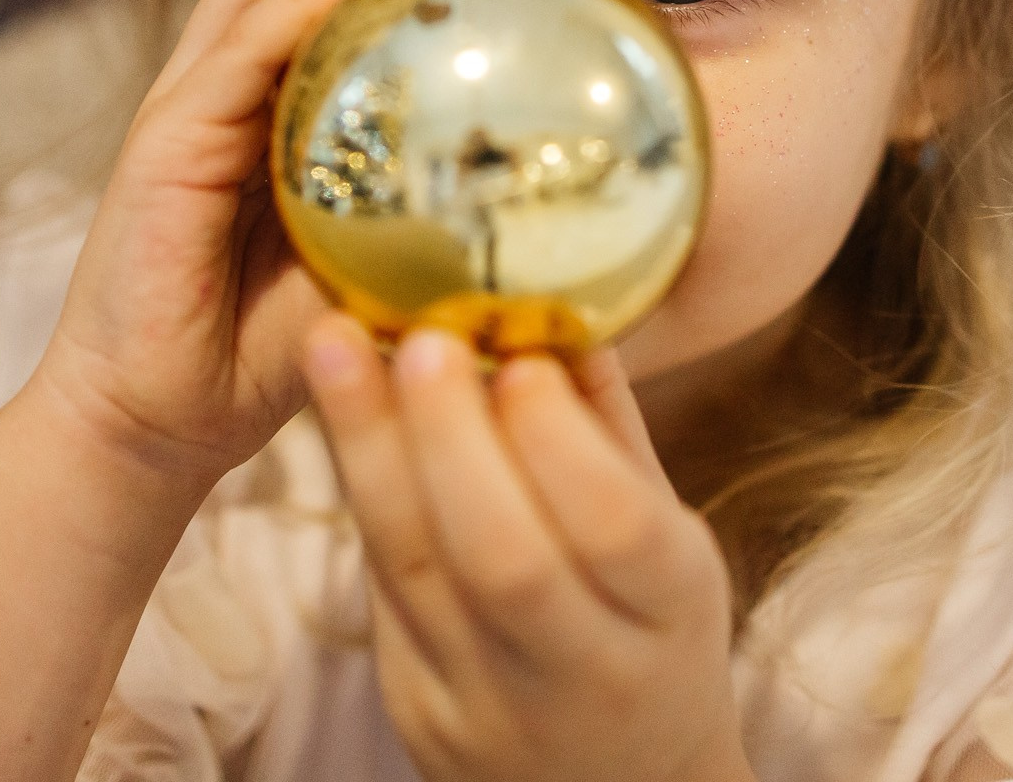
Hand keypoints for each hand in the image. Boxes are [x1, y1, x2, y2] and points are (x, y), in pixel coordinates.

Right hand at [28, 0, 443, 492]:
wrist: (157, 425)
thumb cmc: (261, 357)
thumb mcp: (363, 275)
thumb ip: (417, 227)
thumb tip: (523, 208)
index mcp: (260, 120)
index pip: (318, 8)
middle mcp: (220, 100)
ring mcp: (187, 113)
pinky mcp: (165, 142)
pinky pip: (236, 50)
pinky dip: (300, 9)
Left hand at [303, 316, 754, 781]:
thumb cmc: (653, 637)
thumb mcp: (673, 546)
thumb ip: (615, 436)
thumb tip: (564, 305)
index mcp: (668, 618)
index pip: (614, 533)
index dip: (561, 442)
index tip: (521, 354)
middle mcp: (582, 672)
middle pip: (504, 560)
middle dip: (451, 437)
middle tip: (421, 334)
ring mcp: (486, 703)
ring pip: (414, 572)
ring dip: (369, 447)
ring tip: (338, 342)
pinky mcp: (415, 707)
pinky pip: (378, 589)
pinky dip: (360, 489)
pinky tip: (343, 412)